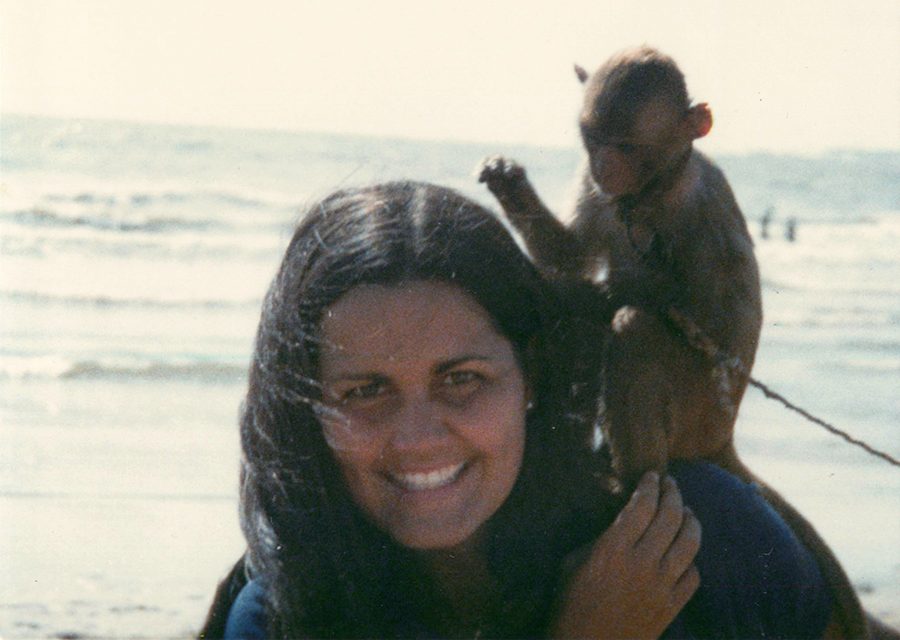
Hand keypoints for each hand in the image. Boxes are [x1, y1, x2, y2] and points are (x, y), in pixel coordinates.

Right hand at [552, 472, 701, 638]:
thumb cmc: (570, 604)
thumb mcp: (572, 563)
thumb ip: (599, 539)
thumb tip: (620, 521)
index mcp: (612, 549)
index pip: (641, 506)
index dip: (650, 486)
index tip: (653, 475)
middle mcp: (642, 563)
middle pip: (670, 517)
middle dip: (673, 494)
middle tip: (672, 485)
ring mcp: (661, 586)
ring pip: (690, 543)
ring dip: (691, 521)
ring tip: (687, 511)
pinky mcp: (672, 607)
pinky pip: (694, 576)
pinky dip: (692, 561)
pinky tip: (685, 554)